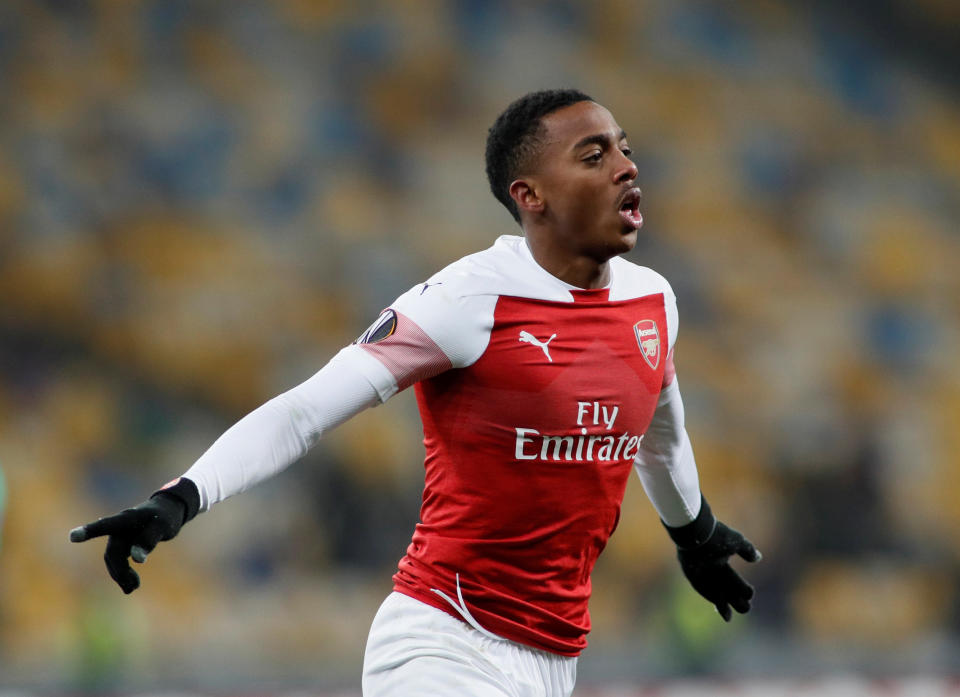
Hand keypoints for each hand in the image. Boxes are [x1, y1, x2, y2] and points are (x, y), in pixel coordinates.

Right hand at [70, 477, 198, 593]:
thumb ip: (148, 540)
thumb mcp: (162, 526)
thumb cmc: (165, 516)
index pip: (106, 525)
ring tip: (133, 588)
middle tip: (134, 587)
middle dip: (119, 571)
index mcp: (127, 519)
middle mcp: (119, 529)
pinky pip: (119, 562)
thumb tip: (136, 560)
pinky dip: (123, 574)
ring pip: (114, 559)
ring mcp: (120, 537)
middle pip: (112, 552)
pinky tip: (130, 587)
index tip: (73, 537)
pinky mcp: (124, 545)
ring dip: (121, 575)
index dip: (89, 531)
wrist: (167, 511)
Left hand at [664, 496, 760, 620]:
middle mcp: (710, 569)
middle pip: (724, 588)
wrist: (697, 530)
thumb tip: (758, 557)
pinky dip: (712, 600)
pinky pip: (702, 590)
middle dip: (735, 599)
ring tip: (730, 616)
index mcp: (720, 561)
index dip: (741, 588)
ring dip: (723, 604)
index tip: (749, 595)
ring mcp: (700, 572)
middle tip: (745, 607)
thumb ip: (747, 550)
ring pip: (714, 592)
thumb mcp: (736, 541)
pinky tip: (722, 609)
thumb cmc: (717, 534)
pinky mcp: (691, 574)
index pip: (732, 579)